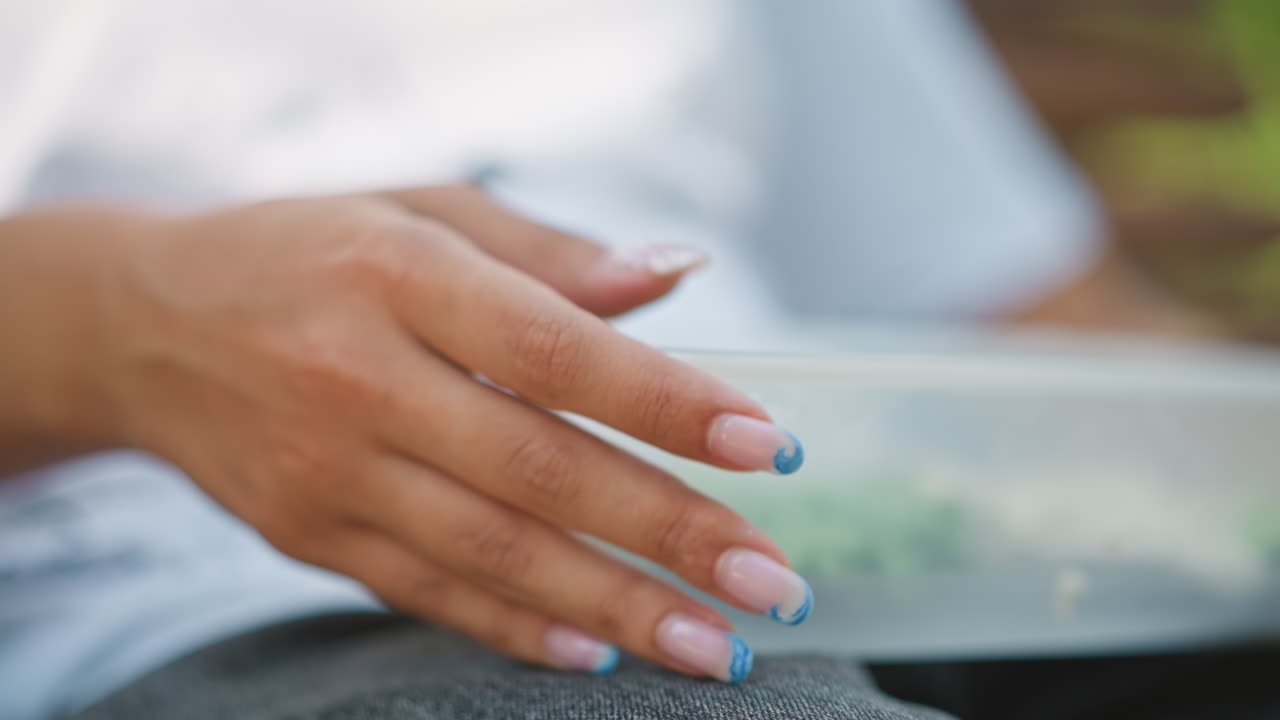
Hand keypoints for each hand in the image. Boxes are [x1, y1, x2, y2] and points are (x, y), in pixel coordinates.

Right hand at [80, 186, 809, 681]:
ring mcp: (327, 472)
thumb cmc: (312, 249)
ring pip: (493, 553)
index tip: (766, 446)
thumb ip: (551, 252)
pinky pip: (427, 593)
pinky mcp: (306, 537)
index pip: (554, 348)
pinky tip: (598, 656)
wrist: (145, 324)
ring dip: (615, 608)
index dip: (665, 402)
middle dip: (669, 533)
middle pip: (538, 470)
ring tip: (716, 647)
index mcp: (398, 276)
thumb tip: (677, 276)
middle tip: (774, 584)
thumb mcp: (423, 211)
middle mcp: (358, 380)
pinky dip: (517, 628)